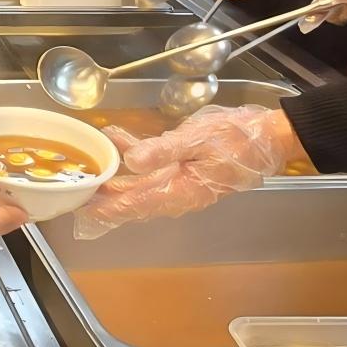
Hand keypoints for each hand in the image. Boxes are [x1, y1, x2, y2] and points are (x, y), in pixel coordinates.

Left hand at [73, 105, 304, 238]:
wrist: (269, 136)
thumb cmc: (238, 138)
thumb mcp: (199, 139)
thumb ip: (164, 150)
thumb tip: (132, 161)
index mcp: (181, 190)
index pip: (137, 203)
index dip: (109, 207)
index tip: (85, 210)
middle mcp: (178, 191)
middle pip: (134, 199)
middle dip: (106, 198)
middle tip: (77, 196)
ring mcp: (182, 180)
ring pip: (141, 184)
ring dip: (116, 179)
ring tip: (89, 173)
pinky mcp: (185, 167)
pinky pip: (154, 166)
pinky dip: (134, 154)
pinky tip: (117, 138)